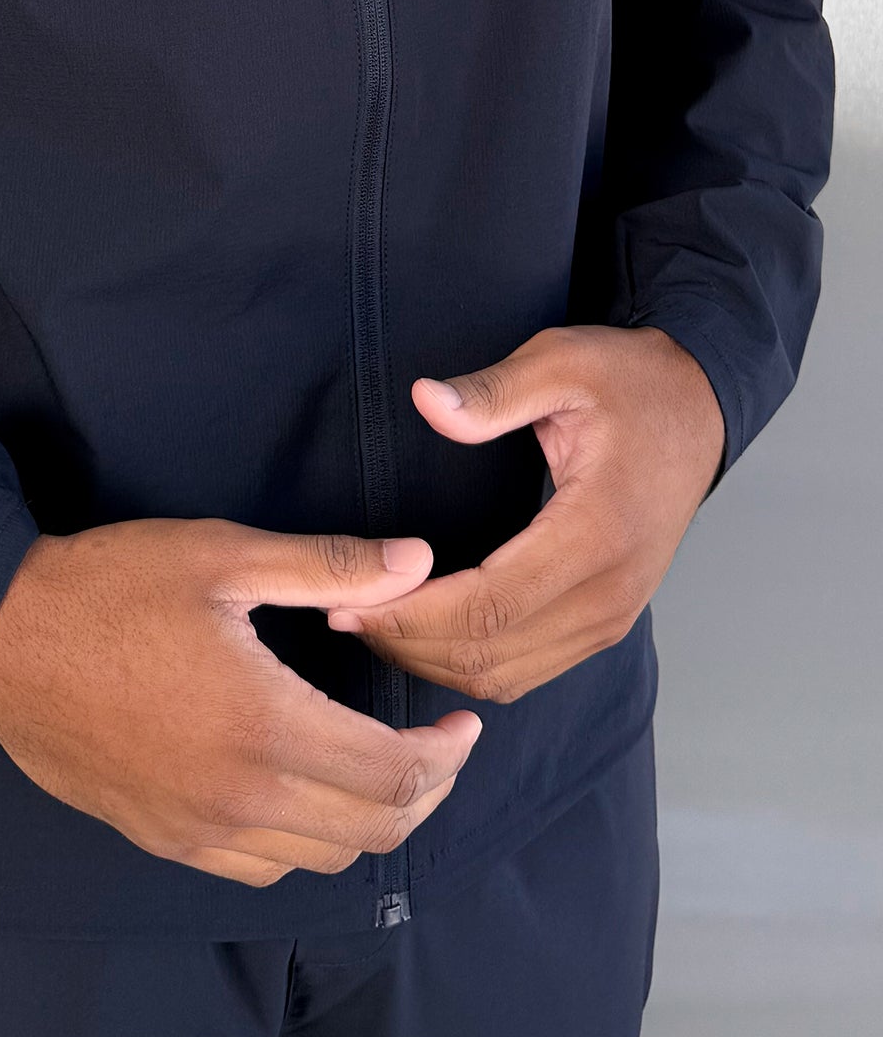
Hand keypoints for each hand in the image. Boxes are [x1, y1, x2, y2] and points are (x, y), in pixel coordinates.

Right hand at [0, 518, 482, 886]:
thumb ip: (329, 566)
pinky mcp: (162, 839)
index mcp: (266, 727)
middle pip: (372, 830)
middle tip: (437, 746)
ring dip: (367, 822)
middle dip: (424, 793)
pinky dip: (303, 844)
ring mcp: (197, 830)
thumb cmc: (109, 586)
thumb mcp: (223, 556)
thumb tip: (418, 565)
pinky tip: (300, 793)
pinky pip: (259, 870)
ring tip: (378, 768)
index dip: (448, 755)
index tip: (463, 722)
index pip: (396, 775)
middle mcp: (239, 798)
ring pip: (320, 859)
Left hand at [331, 325, 724, 703]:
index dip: (413, 614)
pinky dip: (470, 665)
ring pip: (509, 675)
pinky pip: (530, 669)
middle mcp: (612, 591)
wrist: (697, 409)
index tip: (349, 601)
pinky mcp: (607, 621)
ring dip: (433, 661)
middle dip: (407, 643)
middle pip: (493, 654)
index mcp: (599, 532)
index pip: (492, 605)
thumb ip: (494, 390)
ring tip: (369, 624)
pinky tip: (423, 635)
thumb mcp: (564, 362)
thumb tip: (427, 402)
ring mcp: (614, 615)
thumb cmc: (629, 381)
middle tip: (338, 613)